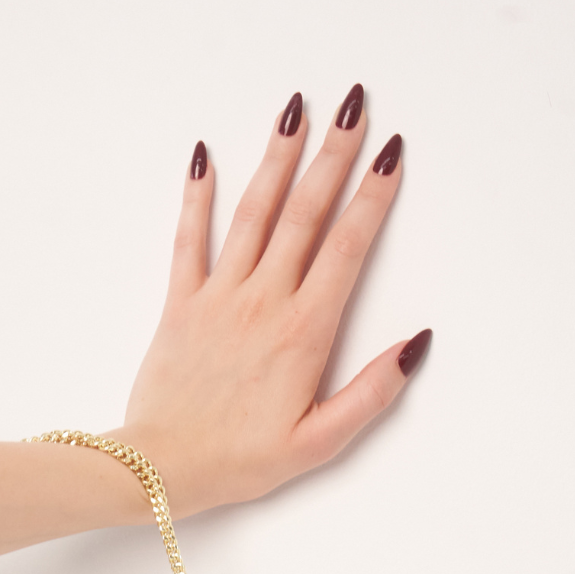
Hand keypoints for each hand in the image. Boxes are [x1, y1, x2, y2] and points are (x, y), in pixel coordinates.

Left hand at [116, 85, 429, 515]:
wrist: (160, 468)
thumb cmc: (238, 461)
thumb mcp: (319, 442)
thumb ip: (371, 393)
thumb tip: (414, 344)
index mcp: (303, 332)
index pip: (347, 247)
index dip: (373, 196)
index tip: (392, 153)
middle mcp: (263, 301)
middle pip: (305, 213)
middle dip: (334, 156)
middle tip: (355, 105)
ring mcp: (218, 297)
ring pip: (254, 213)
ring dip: (277, 158)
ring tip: (297, 110)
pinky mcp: (180, 304)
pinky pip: (190, 239)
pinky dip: (197, 196)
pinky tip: (204, 157)